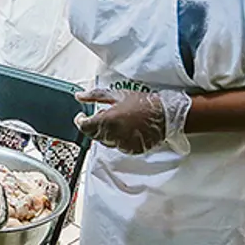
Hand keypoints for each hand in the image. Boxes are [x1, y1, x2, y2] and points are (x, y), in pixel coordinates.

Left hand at [74, 88, 191, 154]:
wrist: (165, 114)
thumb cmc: (142, 102)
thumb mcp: (117, 95)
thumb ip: (95, 95)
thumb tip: (79, 96)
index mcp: (108, 120)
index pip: (85, 127)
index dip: (80, 121)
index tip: (81, 116)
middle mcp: (114, 135)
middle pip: (94, 135)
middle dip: (95, 126)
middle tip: (104, 115)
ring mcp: (123, 145)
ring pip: (106, 141)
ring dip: (107, 133)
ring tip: (118, 120)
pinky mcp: (132, 150)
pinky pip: (119, 146)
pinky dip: (118, 139)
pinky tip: (126, 129)